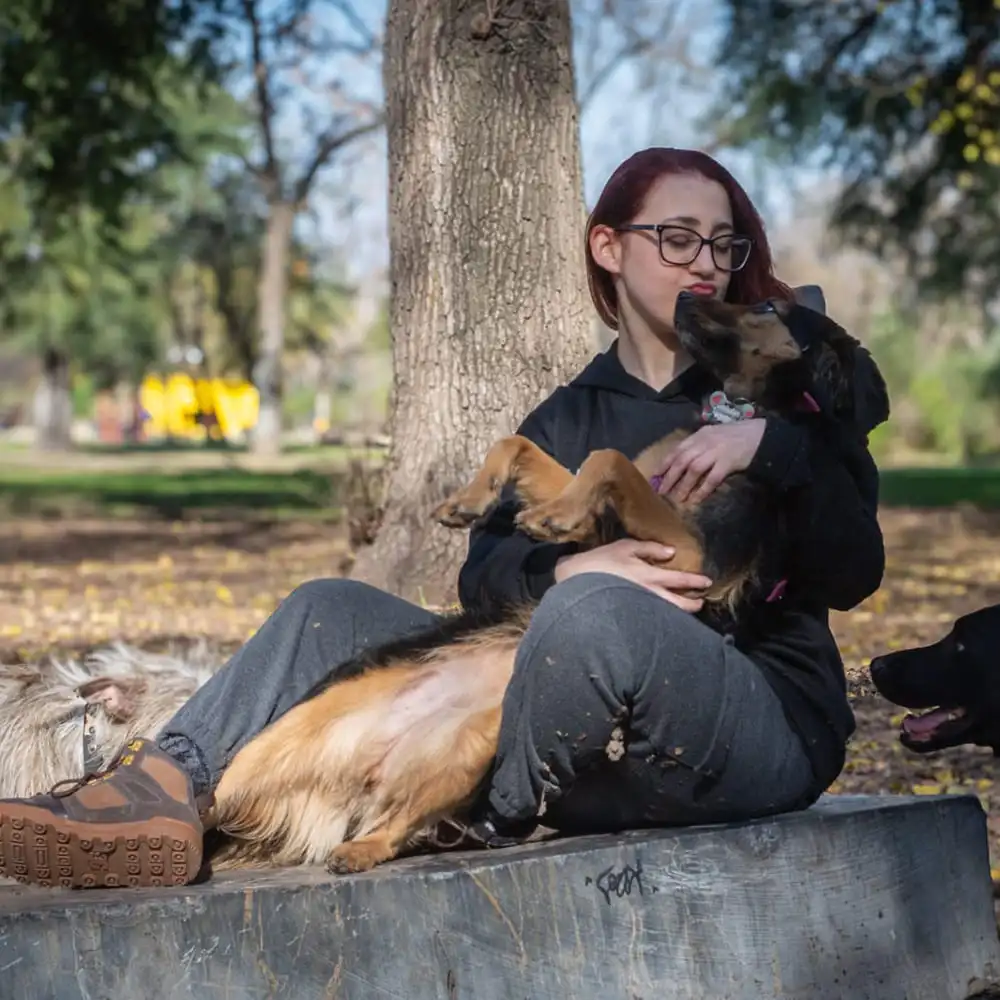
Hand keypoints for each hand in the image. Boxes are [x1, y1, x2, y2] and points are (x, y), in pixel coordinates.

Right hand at [553, 539, 712, 612]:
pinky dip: (663, 619)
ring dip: (680, 613)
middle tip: (700, 603)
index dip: (695, 582)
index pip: (679, 580)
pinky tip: (665, 619)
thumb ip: (649, 549)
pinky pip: (652, 620)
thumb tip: (671, 553)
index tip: (707, 582)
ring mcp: (638, 608)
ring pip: (667, 615)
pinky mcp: (629, 617)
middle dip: (692, 604)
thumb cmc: (600, 561)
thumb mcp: (624, 547)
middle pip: (677, 604)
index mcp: (648, 575)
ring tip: (687, 611)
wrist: (576, 582)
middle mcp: (647, 594)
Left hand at [655, 419, 766, 503]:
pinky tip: (695, 500)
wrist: (761, 435)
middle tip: (661, 491)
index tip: (655, 476)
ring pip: (694, 470)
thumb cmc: (736, 436)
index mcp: (700, 435)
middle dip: (670, 477)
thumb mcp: (714, 435)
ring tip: (676, 498)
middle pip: (681, 461)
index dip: (664, 464)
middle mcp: (705, 442)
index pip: (677, 450)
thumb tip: (682, 461)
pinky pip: (712, 479)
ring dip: (683, 485)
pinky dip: (702, 490)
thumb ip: (699, 445)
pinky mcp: (728, 462)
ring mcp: (716, 452)